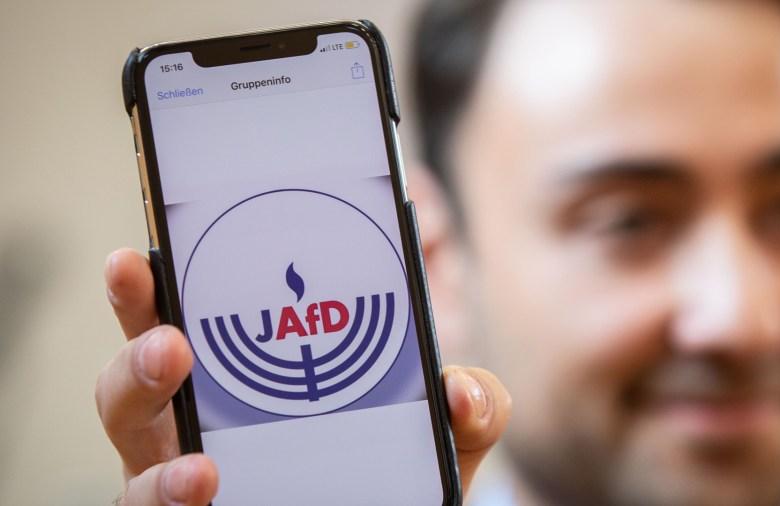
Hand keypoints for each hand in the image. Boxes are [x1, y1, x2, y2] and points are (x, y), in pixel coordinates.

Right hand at [96, 248, 510, 504]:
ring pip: (134, 463)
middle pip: (135, 383)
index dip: (149, 288)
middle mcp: (198, 423)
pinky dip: (170, 502)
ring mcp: (185, 478)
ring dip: (157, 463)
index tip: (141, 254)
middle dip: (139, 357)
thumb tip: (461, 391)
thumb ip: (468, 405)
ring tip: (201, 467)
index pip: (184, 318)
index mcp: (242, 376)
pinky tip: (204, 490)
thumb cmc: (393, 473)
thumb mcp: (436, 432)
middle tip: (171, 344)